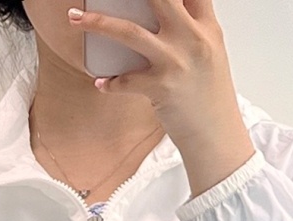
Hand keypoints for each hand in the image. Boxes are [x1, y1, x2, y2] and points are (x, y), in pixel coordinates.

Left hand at [68, 1, 254, 196]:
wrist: (216, 136)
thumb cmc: (210, 98)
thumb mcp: (210, 53)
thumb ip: (192, 28)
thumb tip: (168, 10)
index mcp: (207, 27)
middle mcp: (193, 39)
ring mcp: (176, 62)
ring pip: (130, 32)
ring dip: (98, 23)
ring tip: (76, 18)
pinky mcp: (161, 87)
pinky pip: (126, 80)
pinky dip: (111, 82)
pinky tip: (102, 82)